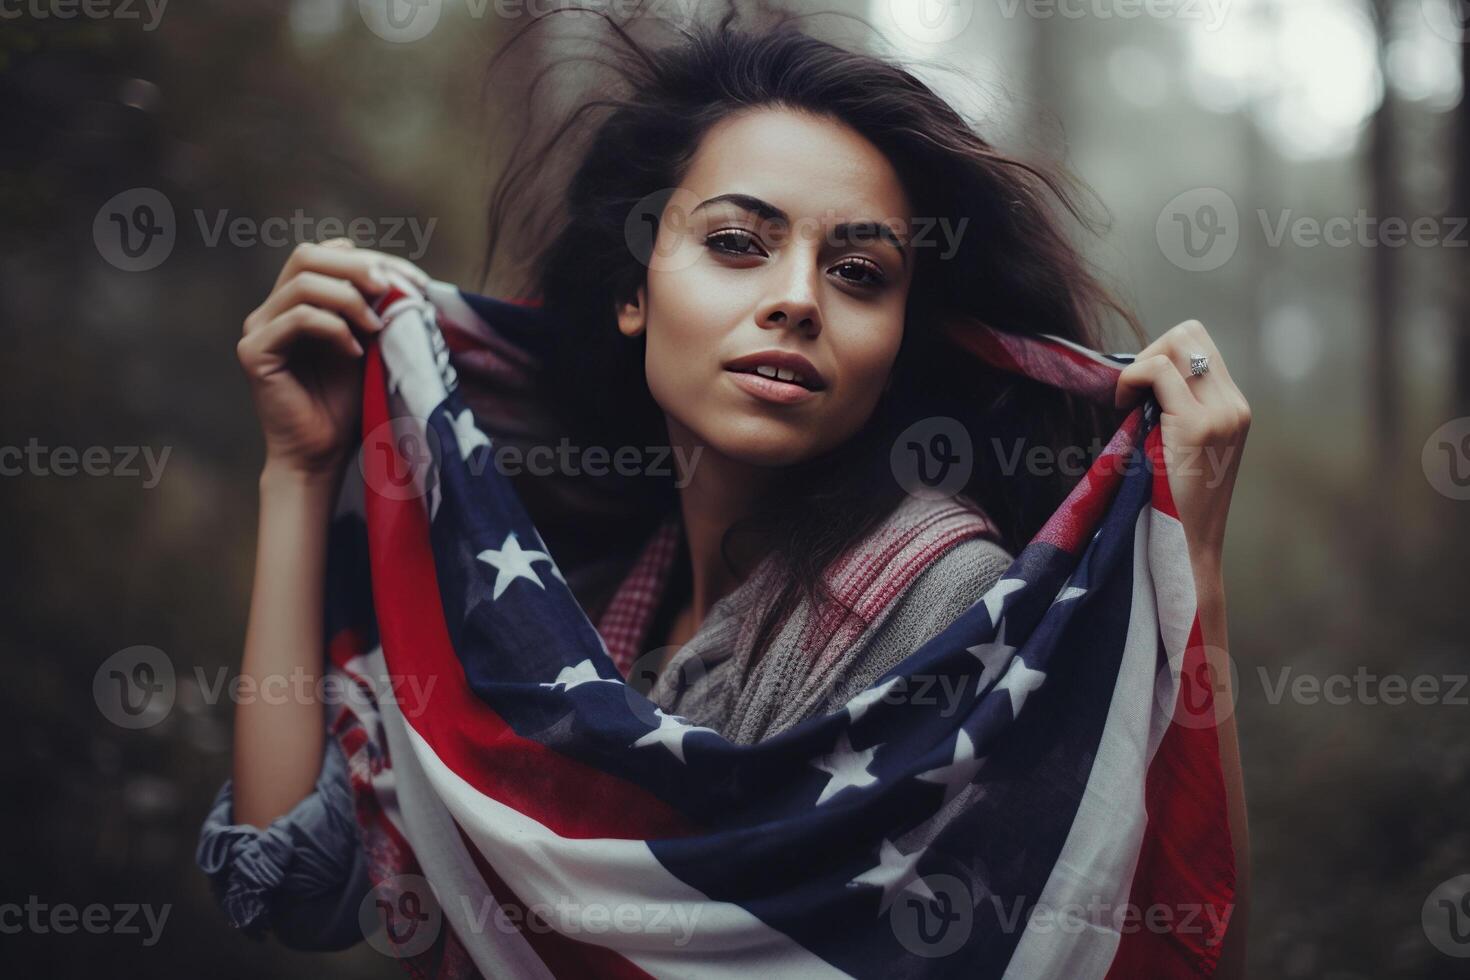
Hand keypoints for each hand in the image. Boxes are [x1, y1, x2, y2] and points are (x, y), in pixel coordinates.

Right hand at [236, 239, 429, 478]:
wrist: (323, 456)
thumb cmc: (348, 404)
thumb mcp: (370, 346)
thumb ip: (375, 309)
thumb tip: (404, 278)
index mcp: (299, 300)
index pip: (329, 253)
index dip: (372, 259)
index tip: (415, 283)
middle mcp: (273, 308)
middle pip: (309, 255)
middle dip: (358, 267)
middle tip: (393, 290)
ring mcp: (259, 327)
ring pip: (303, 282)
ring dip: (350, 299)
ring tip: (378, 329)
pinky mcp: (254, 351)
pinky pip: (297, 318)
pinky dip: (334, 328)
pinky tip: (354, 352)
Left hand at [1114, 319, 1250, 571]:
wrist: (1187, 546)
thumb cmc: (1171, 503)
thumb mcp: (1179, 448)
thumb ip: (1173, 411)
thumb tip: (1138, 378)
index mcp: (1233, 408)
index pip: (1198, 344)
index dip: (1161, 356)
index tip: (1139, 392)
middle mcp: (1234, 405)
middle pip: (1189, 333)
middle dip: (1151, 353)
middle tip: (1132, 395)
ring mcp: (1221, 413)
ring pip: (1177, 341)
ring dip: (1142, 365)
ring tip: (1128, 404)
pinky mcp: (1197, 425)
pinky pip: (1159, 370)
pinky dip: (1133, 378)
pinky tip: (1122, 407)